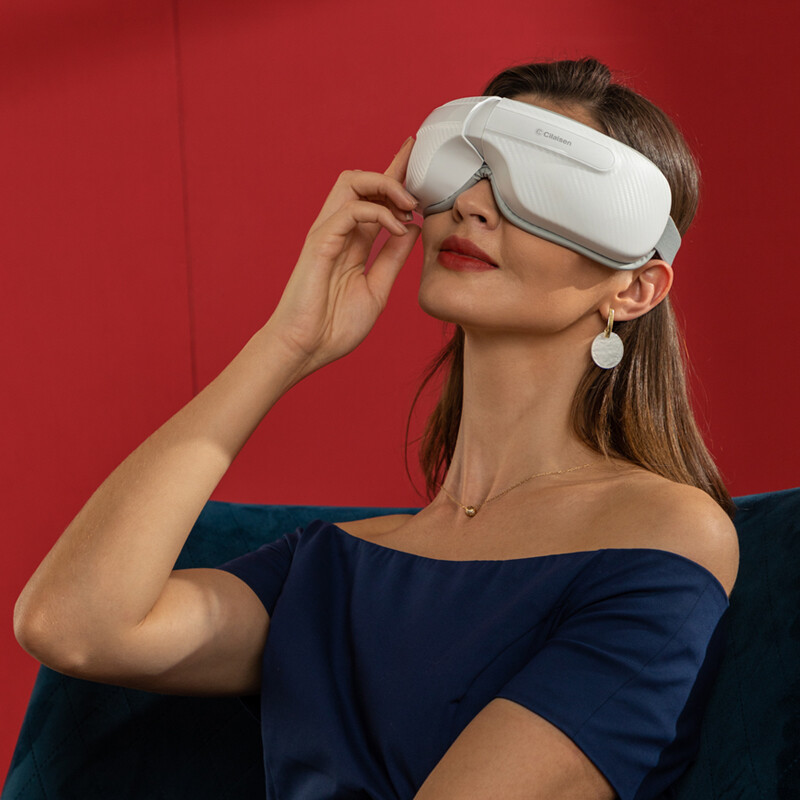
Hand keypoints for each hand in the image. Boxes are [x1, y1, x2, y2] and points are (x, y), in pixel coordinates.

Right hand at [264, 137, 420, 374]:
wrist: (306, 349)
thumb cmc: (334, 326)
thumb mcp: (377, 289)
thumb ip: (392, 258)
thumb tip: (412, 229)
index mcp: (351, 243)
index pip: (374, 199)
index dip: (394, 175)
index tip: (415, 157)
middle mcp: (338, 232)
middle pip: (360, 180)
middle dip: (392, 173)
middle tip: (418, 190)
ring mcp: (326, 234)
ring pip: (352, 183)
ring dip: (385, 185)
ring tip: (408, 204)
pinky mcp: (319, 243)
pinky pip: (349, 211)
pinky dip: (377, 212)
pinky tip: (396, 227)